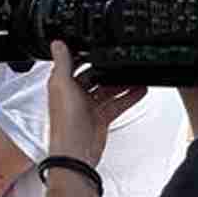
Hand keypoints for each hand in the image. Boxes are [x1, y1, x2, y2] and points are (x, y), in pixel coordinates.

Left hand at [46, 41, 145, 163]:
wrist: (76, 153)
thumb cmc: (65, 123)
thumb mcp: (63, 85)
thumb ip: (63, 63)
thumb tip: (57, 43)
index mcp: (63, 85)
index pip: (75, 64)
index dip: (86, 55)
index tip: (99, 45)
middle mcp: (75, 95)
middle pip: (94, 77)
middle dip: (108, 69)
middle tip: (123, 59)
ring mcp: (89, 108)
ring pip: (108, 90)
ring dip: (122, 83)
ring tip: (137, 73)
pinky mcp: (101, 119)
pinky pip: (117, 104)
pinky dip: (129, 97)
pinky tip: (140, 90)